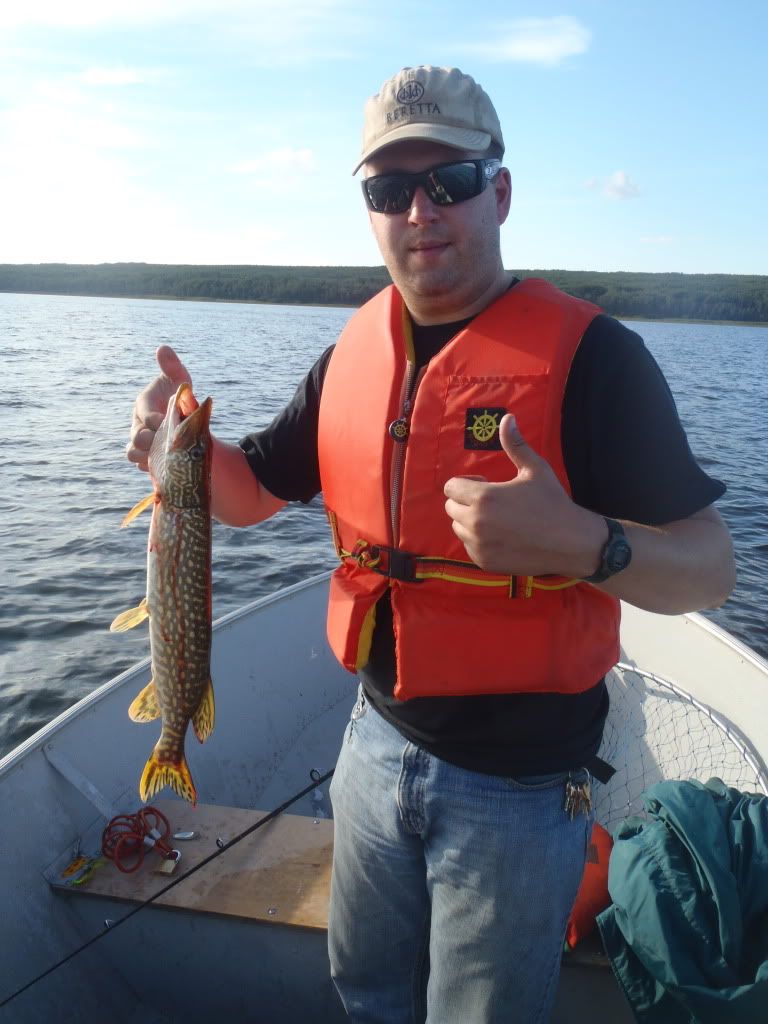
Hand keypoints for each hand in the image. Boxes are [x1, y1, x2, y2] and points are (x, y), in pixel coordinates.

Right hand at [126, 346, 193, 471]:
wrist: (185, 419)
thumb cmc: (179, 395)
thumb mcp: (179, 380)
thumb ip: (172, 366)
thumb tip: (162, 348)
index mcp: (143, 404)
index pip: (145, 413)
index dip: (156, 420)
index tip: (170, 423)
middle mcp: (137, 423)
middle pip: (135, 437)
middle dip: (152, 441)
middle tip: (170, 443)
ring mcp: (139, 442)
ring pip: (132, 454)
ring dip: (147, 458)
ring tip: (165, 458)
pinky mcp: (145, 457)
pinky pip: (141, 466)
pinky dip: (151, 468)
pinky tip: (166, 466)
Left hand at [443, 414, 603, 576]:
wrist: (570, 542)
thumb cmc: (552, 502)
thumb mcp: (534, 469)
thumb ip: (515, 445)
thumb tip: (507, 418)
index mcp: (483, 497)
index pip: (451, 488)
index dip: (466, 484)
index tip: (485, 483)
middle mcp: (475, 523)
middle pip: (451, 508)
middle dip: (466, 502)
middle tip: (492, 502)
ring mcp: (478, 545)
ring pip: (459, 528)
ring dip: (471, 522)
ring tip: (497, 519)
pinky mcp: (484, 562)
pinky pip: (469, 547)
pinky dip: (479, 541)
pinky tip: (502, 536)